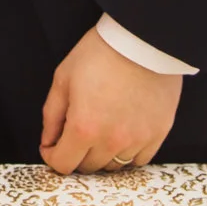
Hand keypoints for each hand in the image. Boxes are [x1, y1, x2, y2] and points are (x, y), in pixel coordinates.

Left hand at [39, 26, 181, 174]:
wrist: (142, 38)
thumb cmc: (101, 52)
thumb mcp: (63, 78)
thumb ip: (52, 115)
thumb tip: (49, 141)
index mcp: (84, 127)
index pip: (63, 164)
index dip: (52, 156)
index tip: (53, 146)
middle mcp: (111, 140)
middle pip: (88, 167)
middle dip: (77, 153)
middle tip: (77, 132)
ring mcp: (137, 139)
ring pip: (113, 166)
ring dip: (103, 154)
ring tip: (102, 130)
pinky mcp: (158, 133)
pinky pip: (139, 159)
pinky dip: (128, 153)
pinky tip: (123, 133)